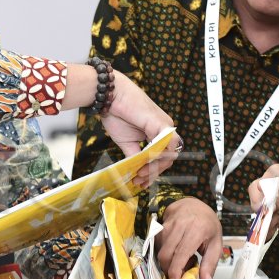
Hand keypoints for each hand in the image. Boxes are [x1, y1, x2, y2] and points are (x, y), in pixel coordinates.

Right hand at [101, 70, 179, 186]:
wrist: (109, 97)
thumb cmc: (116, 114)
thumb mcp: (127, 142)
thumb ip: (135, 156)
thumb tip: (138, 172)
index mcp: (157, 133)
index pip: (163, 157)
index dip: (154, 171)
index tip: (141, 182)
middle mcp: (164, 130)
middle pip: (168, 158)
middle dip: (154, 172)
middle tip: (139, 180)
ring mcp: (164, 126)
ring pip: (169, 154)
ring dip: (155, 168)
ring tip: (140, 175)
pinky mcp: (160, 123)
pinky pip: (165, 145)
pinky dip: (157, 157)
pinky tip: (145, 164)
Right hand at [157, 197, 222, 278]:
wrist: (194, 205)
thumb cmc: (207, 224)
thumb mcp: (216, 242)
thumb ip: (210, 262)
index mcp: (197, 229)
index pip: (182, 253)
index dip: (176, 269)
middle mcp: (181, 225)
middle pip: (166, 254)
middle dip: (169, 269)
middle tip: (179, 273)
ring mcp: (168, 224)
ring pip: (160, 251)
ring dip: (167, 261)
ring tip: (181, 259)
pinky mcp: (160, 226)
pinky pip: (158, 245)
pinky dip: (164, 253)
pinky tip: (174, 251)